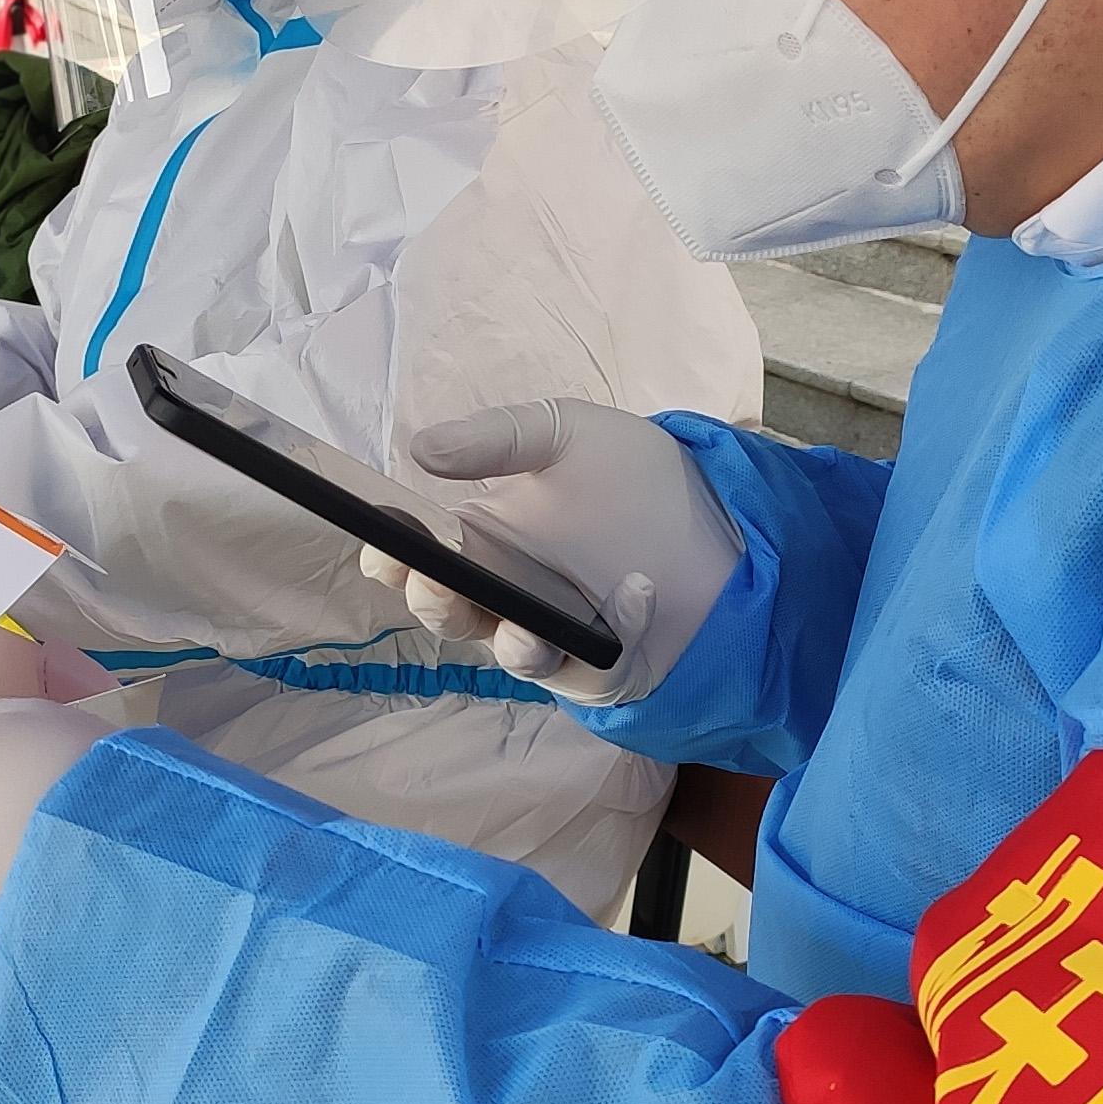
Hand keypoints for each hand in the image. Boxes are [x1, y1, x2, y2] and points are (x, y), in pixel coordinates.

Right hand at [358, 399, 740, 704]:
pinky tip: (641, 590)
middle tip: (433, 581)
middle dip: (434, 602)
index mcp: (484, 541)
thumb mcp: (566, 434)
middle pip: (450, 613)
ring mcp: (555, 636)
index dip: (393, 557)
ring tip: (525, 627)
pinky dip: (618, 632)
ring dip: (514, 644)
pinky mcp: (608, 666)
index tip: (384, 543)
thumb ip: (499, 439)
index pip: (417, 558)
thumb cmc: (632, 474)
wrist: (719, 509)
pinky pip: (599, 669)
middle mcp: (508, 594)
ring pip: (514, 656)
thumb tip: (420, 448)